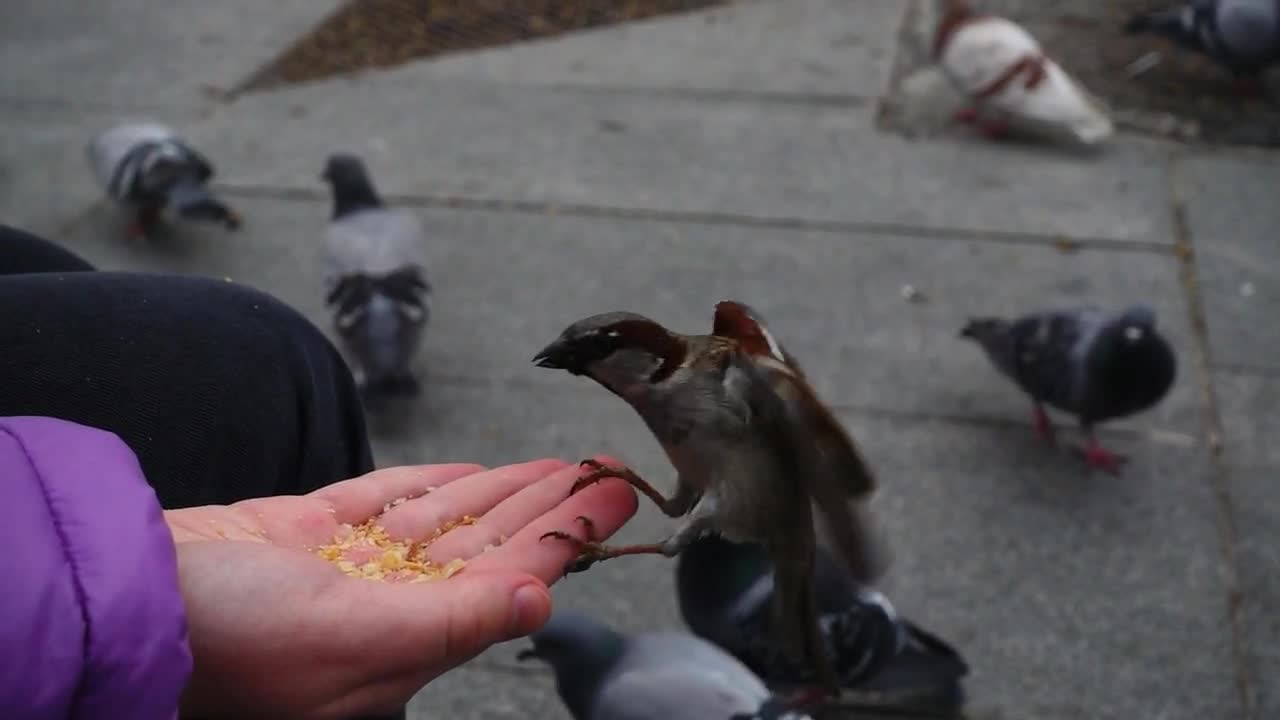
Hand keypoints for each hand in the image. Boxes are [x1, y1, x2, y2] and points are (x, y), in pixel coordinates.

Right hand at [167, 458, 636, 719]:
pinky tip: (473, 474)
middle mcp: (384, 605)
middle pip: (488, 546)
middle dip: (548, 507)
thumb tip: (540, 601)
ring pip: (445, 520)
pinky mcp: (307, 531)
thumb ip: (453, 622)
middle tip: (607, 470)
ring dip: (503, 491)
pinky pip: (386, 501)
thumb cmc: (227, 637)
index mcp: (404, 641)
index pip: (508, 579)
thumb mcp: (351, 638)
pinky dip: (432, 484)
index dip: (564, 537)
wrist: (127, 598)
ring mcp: (345, 566)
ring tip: (558, 463)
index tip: (614, 501)